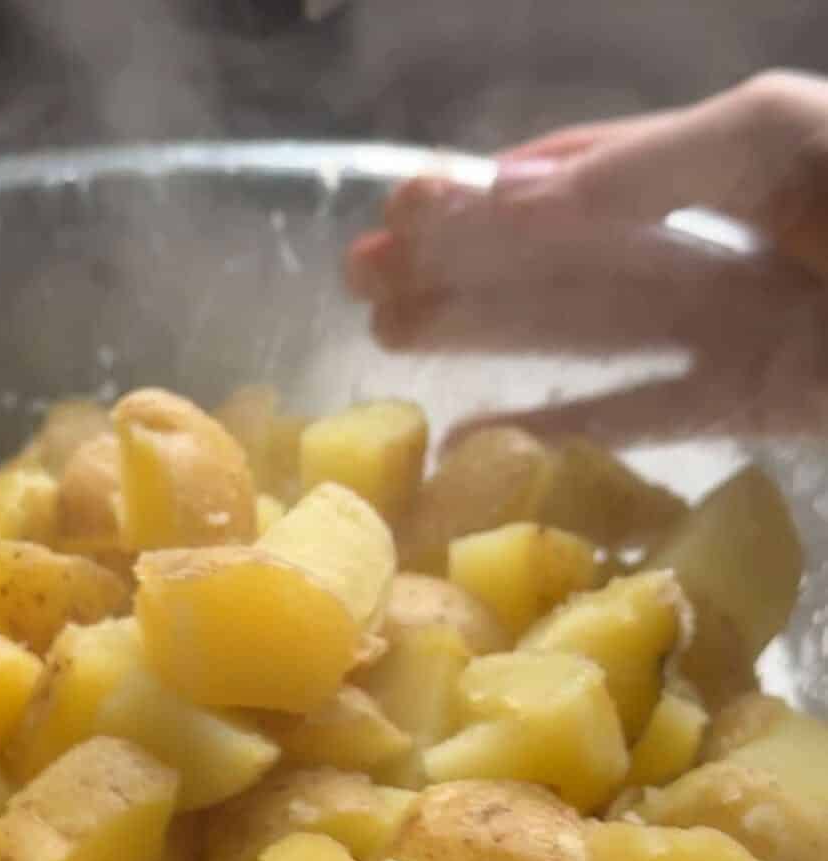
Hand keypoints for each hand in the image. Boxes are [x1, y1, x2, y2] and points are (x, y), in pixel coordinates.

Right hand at [347, 72, 827, 446]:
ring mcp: (740, 323)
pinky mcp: (758, 401)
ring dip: (490, 332)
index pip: (588, 172)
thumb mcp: (782, 145)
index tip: (407, 215)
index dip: (494, 192)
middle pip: (568, 250)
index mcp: (733, 153)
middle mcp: (724, 233)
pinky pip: (646, 413)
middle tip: (361, 280)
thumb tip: (517, 201)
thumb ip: (656, 167)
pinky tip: (488, 431)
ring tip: (391, 334)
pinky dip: (569, 424)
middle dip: (465, 259)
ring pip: (587, 327)